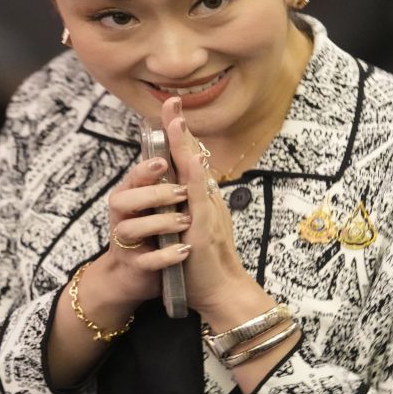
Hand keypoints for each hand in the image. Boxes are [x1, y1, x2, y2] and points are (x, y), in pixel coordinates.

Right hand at [95, 154, 193, 308]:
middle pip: (124, 200)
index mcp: (130, 196)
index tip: (163, 162)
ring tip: (186, 221)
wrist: (137, 274)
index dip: (145, 169)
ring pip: (130, 229)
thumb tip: (181, 130)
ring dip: (160, 223)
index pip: (133, 177)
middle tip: (182, 193)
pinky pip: (145, 261)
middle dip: (153, 194)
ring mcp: (126, 242)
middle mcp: (123, 216)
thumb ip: (171, 173)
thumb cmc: (155, 230)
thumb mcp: (163, 200)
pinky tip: (184, 250)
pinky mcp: (134, 265)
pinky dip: (164, 256)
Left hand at [159, 97, 258, 315]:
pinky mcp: (205, 225)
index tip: (170, 112)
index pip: (189, 161)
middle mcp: (207, 199)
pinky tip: (188, 156)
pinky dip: (193, 174)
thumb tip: (175, 193)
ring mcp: (208, 210)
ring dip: (184, 143)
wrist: (222, 293)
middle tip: (171, 101)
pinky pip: (198, 195)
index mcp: (202, 199)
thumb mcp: (192, 231)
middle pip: (193, 157)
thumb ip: (186, 210)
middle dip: (181, 129)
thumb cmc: (204, 267)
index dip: (179, 136)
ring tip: (175, 117)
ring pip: (196, 170)